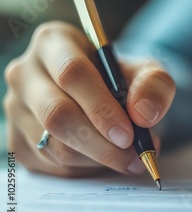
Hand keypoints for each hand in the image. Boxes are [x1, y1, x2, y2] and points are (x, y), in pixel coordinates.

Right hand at [3, 21, 175, 176]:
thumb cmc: (122, 79)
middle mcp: (26, 72)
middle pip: (57, 115)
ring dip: (98, 160)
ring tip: (130, 158)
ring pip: (53, 146)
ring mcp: (16, 108)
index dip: (102, 108)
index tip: (128, 134)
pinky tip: (106, 159)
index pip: (72, 73)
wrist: (105, 95)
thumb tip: (144, 114)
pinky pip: (51, 164)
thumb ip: (154, 86)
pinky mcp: (18, 140)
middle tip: (133, 157)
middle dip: (101, 144)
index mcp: (55, 42)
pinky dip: (86, 169)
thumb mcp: (147, 72)